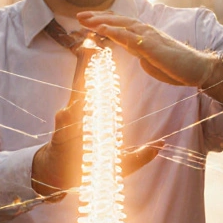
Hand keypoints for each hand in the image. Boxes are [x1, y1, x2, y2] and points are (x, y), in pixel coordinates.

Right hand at [31, 43, 161, 196]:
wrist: (62, 177)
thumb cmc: (91, 168)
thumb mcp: (123, 163)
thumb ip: (142, 154)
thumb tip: (162, 144)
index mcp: (94, 117)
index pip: (101, 91)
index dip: (105, 74)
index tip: (108, 54)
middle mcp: (81, 116)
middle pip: (85, 87)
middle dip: (89, 67)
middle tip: (92, 45)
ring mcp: (70, 125)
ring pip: (74, 101)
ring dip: (79, 85)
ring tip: (84, 68)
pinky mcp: (60, 138)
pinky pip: (62, 125)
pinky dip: (65, 118)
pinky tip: (67, 111)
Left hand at [76, 11, 222, 104]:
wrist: (196, 69)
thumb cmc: (174, 65)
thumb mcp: (150, 59)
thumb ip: (139, 52)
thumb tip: (130, 49)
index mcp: (144, 34)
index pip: (120, 23)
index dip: (103, 19)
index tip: (86, 19)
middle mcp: (145, 31)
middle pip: (118, 20)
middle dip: (97, 17)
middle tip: (79, 15)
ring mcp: (149, 37)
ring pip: (122, 25)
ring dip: (102, 21)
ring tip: (86, 20)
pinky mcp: (152, 46)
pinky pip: (130, 37)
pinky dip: (115, 31)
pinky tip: (102, 29)